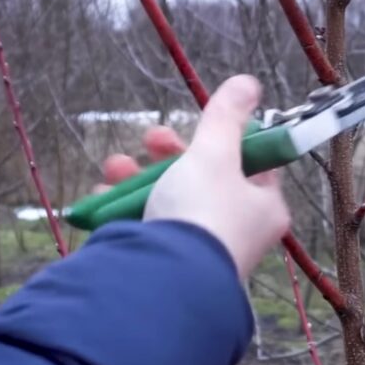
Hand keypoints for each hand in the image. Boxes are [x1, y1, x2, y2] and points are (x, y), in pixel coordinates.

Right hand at [98, 76, 289, 277]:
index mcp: (263, 208)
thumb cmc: (200, 212)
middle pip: (204, 180)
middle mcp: (237, 232)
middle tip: (149, 139)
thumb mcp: (214, 154)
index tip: (201, 126)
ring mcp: (198, 250)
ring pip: (168, 201)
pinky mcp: (162, 263)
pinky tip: (101, 198)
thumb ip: (225, 118)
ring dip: (137, 178)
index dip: (226, 141)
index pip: (252, 165)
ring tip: (115, 166)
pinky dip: (122, 209)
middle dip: (168, 155)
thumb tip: (247, 83)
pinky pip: (143, 227)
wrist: (161, 281)